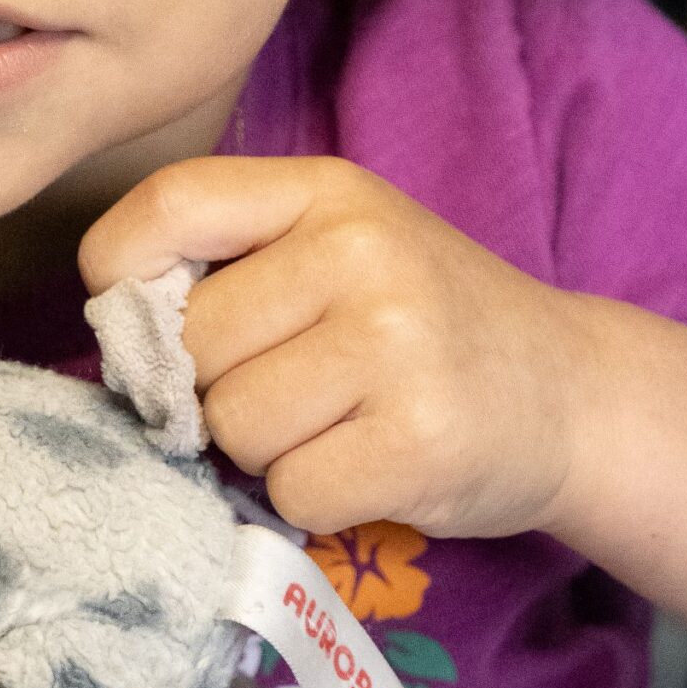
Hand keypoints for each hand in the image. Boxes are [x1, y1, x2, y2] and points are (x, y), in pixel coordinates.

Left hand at [78, 156, 587, 540]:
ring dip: (265, 449)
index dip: (122, 275)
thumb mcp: (337, 245)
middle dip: (215, 386)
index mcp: (326, 189)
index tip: (143, 319)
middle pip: (191, 343)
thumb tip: (116, 328)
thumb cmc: (419, 320)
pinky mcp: (418, 443)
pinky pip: (290, 491)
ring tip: (336, 423)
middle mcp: (361, 252)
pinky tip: (369, 465)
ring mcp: (395, 345)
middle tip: (292, 386)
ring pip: (231, 425)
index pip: (168, 206)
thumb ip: (231, 260)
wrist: (569, 392)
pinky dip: (315, 498)